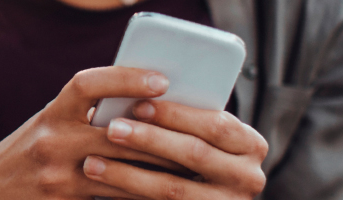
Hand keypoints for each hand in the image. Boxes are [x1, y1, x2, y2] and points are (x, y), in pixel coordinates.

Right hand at [0, 66, 184, 199]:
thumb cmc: (29, 153)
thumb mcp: (49, 125)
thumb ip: (85, 115)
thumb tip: (142, 105)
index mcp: (50, 115)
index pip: (88, 85)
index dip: (125, 79)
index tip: (160, 80)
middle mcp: (51, 142)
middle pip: (119, 135)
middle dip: (161, 135)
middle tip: (197, 134)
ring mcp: (57, 178)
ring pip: (123, 173)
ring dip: (159, 170)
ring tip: (191, 167)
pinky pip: (113, 199)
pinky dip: (139, 194)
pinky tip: (161, 192)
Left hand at [83, 100, 268, 199]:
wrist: (199, 198)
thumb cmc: (193, 155)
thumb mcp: (201, 136)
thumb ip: (184, 121)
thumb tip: (138, 97)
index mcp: (250, 145)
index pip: (216, 124)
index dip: (176, 114)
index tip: (139, 104)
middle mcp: (248, 178)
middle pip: (194, 154)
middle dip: (149, 139)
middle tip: (112, 129)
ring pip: (172, 189)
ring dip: (128, 174)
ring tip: (92, 163)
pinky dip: (129, 197)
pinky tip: (102, 189)